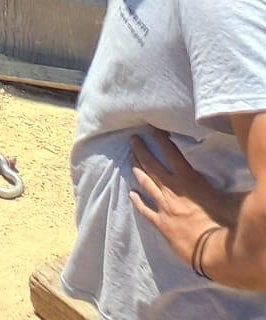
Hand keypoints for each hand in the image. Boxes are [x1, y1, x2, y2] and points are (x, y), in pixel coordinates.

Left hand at [130, 131, 240, 267]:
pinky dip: (137, 201)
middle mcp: (172, 190)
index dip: (160, 139)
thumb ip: (234, 184)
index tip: (151, 128)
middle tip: (133, 139)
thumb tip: (249, 172)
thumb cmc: (225, 222)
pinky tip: (130, 194)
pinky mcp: (161, 225)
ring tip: (129, 158)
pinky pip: (145, 210)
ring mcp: (164, 207)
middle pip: (152, 165)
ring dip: (136, 169)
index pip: (171, 153)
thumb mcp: (232, 197)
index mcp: (188, 179)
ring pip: (145, 182)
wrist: (214, 251)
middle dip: (141, 150)